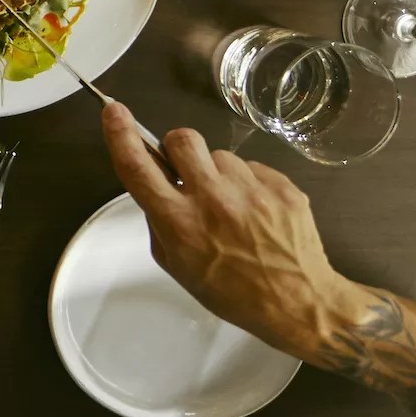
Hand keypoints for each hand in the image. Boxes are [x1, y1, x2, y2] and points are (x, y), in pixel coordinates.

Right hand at [103, 102, 359, 356]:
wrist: (301, 304)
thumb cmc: (234, 294)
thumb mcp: (179, 267)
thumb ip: (160, 224)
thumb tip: (157, 191)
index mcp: (179, 222)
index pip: (138, 167)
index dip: (120, 134)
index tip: (114, 111)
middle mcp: (212, 199)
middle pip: (182, 139)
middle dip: (179, 149)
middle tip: (189, 171)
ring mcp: (250, 189)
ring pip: (221, 155)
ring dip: (219, 173)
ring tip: (234, 206)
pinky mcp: (281, 186)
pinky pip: (253, 168)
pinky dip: (250, 185)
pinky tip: (259, 212)